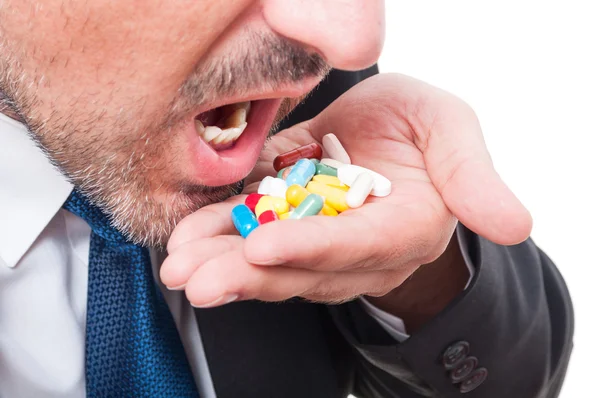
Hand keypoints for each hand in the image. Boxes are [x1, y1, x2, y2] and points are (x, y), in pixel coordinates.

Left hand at [160, 73, 531, 309]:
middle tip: (197, 280)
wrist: (392, 134)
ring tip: (179, 266)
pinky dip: (220, 232)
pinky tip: (185, 235)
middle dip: (249, 275)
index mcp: (404, 225)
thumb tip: (515, 225)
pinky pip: (255, 230)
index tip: (265, 247)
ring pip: (272, 258)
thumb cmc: (426, 129)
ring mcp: (320, 236)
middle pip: (304, 267)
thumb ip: (474, 178)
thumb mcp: (453, 133)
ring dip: (223, 262)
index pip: (358, 245)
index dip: (313, 248)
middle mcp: (358, 245)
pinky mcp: (291, 218)